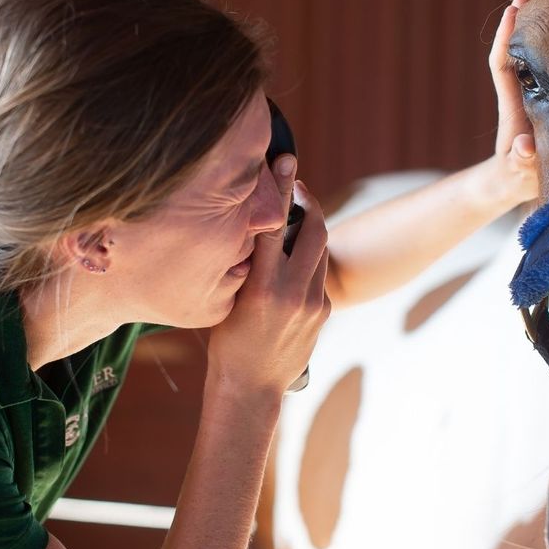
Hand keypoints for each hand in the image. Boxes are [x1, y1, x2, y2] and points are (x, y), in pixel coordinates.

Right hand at [206, 157, 330, 413]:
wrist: (251, 387)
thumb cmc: (226, 342)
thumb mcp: (226, 300)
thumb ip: (244, 266)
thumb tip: (254, 226)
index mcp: (262, 288)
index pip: (272, 226)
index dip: (278, 190)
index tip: (284, 161)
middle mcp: (292, 293)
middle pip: (313, 230)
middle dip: (307, 201)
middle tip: (295, 183)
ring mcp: (312, 303)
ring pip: (320, 248)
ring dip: (311, 226)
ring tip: (296, 212)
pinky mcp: (322, 311)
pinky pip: (320, 272)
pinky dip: (309, 255)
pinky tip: (295, 252)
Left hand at [489, 0, 537, 204]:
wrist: (511, 185)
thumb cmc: (516, 179)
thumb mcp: (521, 171)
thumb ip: (522, 161)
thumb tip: (523, 147)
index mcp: (513, 106)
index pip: (503, 65)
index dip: (507, 38)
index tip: (513, 10)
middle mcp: (519, 94)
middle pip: (516, 48)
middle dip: (521, 16)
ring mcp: (530, 94)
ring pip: (529, 52)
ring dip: (534, 22)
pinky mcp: (543, 99)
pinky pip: (543, 63)